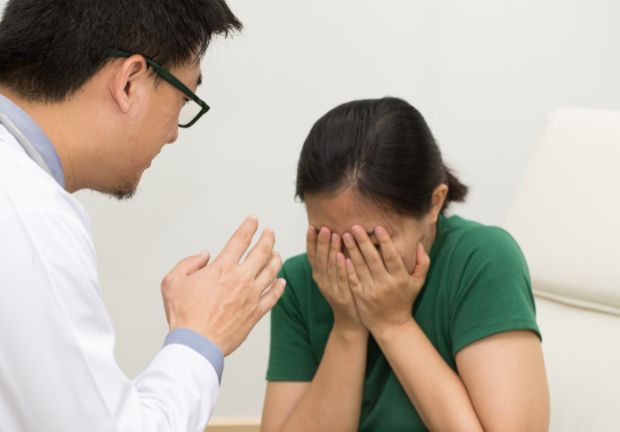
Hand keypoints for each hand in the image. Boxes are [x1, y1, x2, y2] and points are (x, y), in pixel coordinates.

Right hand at [161, 216, 285, 355]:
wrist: (196, 343)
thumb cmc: (183, 315)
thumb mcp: (172, 281)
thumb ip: (189, 263)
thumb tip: (205, 255)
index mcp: (221, 268)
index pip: (240, 240)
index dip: (249, 226)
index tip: (254, 220)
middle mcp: (241, 279)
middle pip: (262, 252)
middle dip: (268, 238)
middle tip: (270, 232)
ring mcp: (251, 296)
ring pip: (271, 272)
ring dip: (276, 259)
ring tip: (277, 253)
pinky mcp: (256, 313)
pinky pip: (274, 296)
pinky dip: (279, 286)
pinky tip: (281, 281)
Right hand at [307, 225, 363, 330]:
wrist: (351, 321)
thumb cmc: (344, 293)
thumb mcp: (334, 276)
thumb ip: (331, 258)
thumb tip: (332, 234)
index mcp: (318, 275)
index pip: (311, 255)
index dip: (310, 241)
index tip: (311, 226)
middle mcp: (322, 280)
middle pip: (320, 258)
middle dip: (322, 242)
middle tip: (324, 227)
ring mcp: (332, 288)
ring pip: (330, 266)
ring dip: (331, 250)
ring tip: (335, 235)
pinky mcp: (343, 295)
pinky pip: (341, 279)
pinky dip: (341, 268)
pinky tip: (343, 257)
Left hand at [342, 225, 429, 337]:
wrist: (392, 325)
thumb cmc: (405, 300)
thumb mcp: (418, 283)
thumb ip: (422, 263)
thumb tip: (420, 244)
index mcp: (400, 279)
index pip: (392, 257)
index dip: (385, 242)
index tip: (378, 227)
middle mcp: (386, 284)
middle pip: (373, 259)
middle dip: (364, 242)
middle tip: (355, 227)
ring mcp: (371, 291)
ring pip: (360, 267)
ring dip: (352, 250)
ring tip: (346, 235)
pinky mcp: (360, 296)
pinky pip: (352, 279)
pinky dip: (347, 267)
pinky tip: (340, 254)